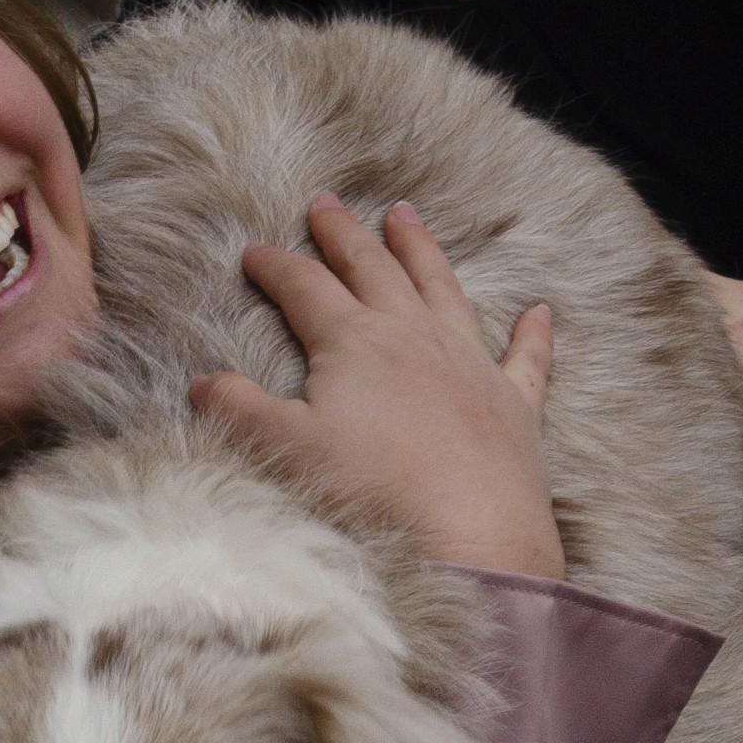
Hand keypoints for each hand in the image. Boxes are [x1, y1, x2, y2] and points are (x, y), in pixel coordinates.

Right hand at [197, 197, 562, 576]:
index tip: (254, 250)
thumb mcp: (285, 450)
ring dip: (422, 251)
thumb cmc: (373, 493)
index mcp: (355, 343)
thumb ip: (239, 409)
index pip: (305, 289)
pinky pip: (528, 357)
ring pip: (443, 289)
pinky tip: (540, 311)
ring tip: (407, 217)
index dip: (276, 267)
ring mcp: (471, 365)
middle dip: (345, 236)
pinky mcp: (515, 405)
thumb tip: (203, 382)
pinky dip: (534, 333)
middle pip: (374, 270)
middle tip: (326, 203)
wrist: (469, 539)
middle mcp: (415, 338)